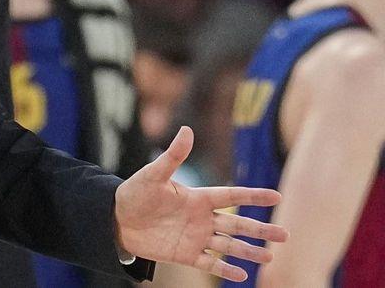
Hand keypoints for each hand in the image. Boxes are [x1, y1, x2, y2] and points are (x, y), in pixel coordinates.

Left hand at [115, 127, 287, 281]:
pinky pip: (210, 263)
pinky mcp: (185, 255)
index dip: (253, 196)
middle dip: (260, 229)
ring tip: (269, 256)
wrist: (116, 220)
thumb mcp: (153, 174)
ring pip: (228, 245)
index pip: (231, 196)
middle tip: (286, 234)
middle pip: (237, 224)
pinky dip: (225, 269)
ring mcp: (195, 237)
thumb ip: (173, 156)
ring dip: (248, 251)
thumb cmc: (134, 193)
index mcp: (197, 198)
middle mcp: (202, 218)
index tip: (277, 196)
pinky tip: (242, 276)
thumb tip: (187, 129)